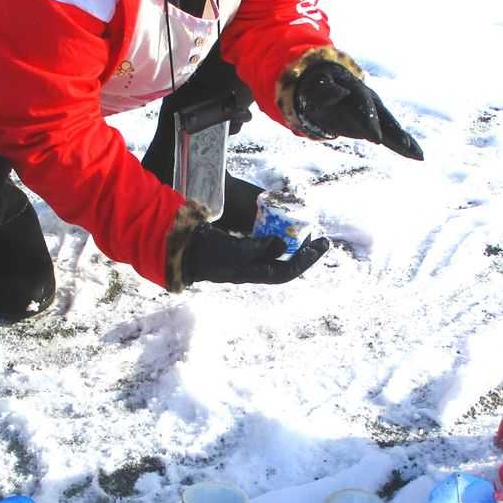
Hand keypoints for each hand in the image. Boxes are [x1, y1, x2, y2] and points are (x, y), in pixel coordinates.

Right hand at [181, 222, 329, 285]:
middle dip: (304, 253)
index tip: (322, 246)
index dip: (306, 260)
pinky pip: (263, 245)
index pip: (287, 270)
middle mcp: (252, 268)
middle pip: (285, 264)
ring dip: (291, 246)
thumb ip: (259, 247)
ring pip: (275, 255)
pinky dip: (274, 238)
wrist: (181, 252)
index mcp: (254, 273)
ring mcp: (244, 260)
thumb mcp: (235, 251)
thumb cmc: (208, 254)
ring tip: (305, 234)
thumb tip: (282, 245)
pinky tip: (279, 229)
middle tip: (321, 241)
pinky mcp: (237, 248)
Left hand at [293, 61, 423, 159]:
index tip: (375, 138)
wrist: (327, 86)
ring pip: (392, 129)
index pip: (364, 106)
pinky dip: (405, 146)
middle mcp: (371, 102)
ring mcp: (376, 114)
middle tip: (404, 146)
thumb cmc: (317, 88)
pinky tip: (418, 156)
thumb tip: (340, 93)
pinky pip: (393, 137)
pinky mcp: (377, 126)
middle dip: (394, 133)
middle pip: (384, 118)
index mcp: (356, 91)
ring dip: (405, 141)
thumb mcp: (316, 87)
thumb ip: (326, 90)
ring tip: (419, 155)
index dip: (370, 121)